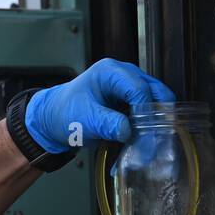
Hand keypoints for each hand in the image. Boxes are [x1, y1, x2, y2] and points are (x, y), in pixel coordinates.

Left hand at [25, 58, 175, 153]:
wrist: (56, 119)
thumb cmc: (66, 113)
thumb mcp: (85, 120)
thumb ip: (107, 124)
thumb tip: (128, 131)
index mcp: (110, 72)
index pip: (139, 88)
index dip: (145, 111)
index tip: (145, 132)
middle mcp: (125, 75)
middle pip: (156, 92)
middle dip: (158, 116)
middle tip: (155, 139)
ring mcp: (131, 87)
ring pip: (157, 102)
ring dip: (156, 122)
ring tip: (151, 142)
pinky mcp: (133, 101)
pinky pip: (150, 112)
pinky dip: (150, 126)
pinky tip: (145, 141)